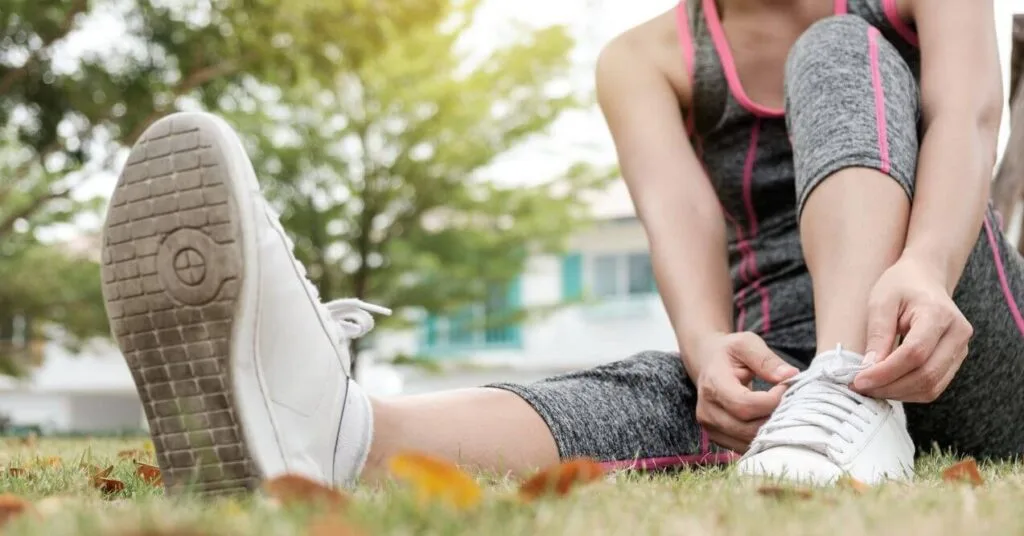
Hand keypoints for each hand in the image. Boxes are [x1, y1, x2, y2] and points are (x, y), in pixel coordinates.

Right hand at [693, 332, 799, 451]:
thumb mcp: (746, 344)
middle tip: (791, 403)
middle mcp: (707, 411)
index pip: (744, 404)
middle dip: (775, 418)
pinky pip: (745, 447)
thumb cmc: (729, 352)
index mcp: (712, 385)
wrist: (707, 363)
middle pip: (747, 428)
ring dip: (771, 431)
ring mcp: (711, 427)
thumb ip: (767, 359)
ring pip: (748, 442)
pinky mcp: (718, 437)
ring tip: (783, 412)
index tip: (788, 387)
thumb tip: (790, 376)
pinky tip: (772, 422)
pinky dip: (763, 438)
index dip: (772, 401)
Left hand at [852, 256, 972, 401]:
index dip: (885, 372)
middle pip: (926, 375)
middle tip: (860, 388)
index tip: (858, 380)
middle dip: (890, 387)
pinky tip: (887, 385)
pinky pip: (935, 386)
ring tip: (871, 388)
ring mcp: (961, 348)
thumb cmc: (900, 285)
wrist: (925, 278)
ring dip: (898, 393)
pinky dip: (909, 392)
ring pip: (932, 386)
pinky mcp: (955, 359)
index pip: (914, 353)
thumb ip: (878, 334)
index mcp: (939, 314)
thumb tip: (868, 369)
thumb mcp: (881, 301)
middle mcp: (957, 334)